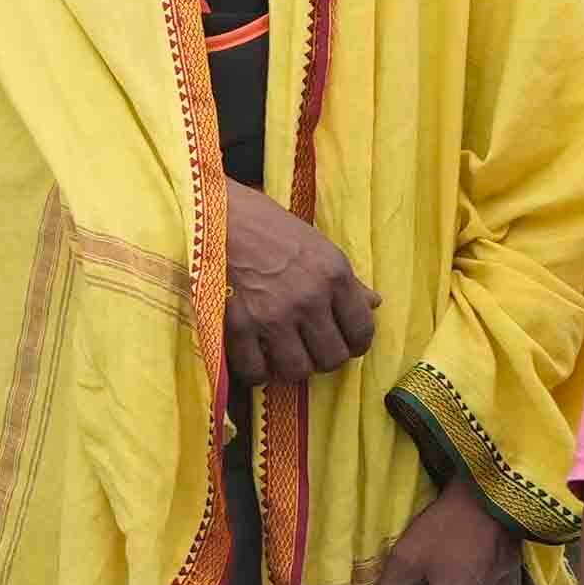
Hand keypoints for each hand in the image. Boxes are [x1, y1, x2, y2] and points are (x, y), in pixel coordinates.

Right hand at [207, 185, 380, 390]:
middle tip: (309, 348)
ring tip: (282, 354)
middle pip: (332, 358)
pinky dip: (256, 371)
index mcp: (334, 273)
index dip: (354, 344)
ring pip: (298, 371)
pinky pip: (255, 371)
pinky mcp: (238, 326)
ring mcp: (273, 315)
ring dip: (291, 367)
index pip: (361, 331)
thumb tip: (373, 303)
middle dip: (322, 358)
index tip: (343, 343)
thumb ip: (345, 279)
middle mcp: (309, 298)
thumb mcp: (314, 244)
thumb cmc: (264, 223)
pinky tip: (254, 357)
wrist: (209, 213)